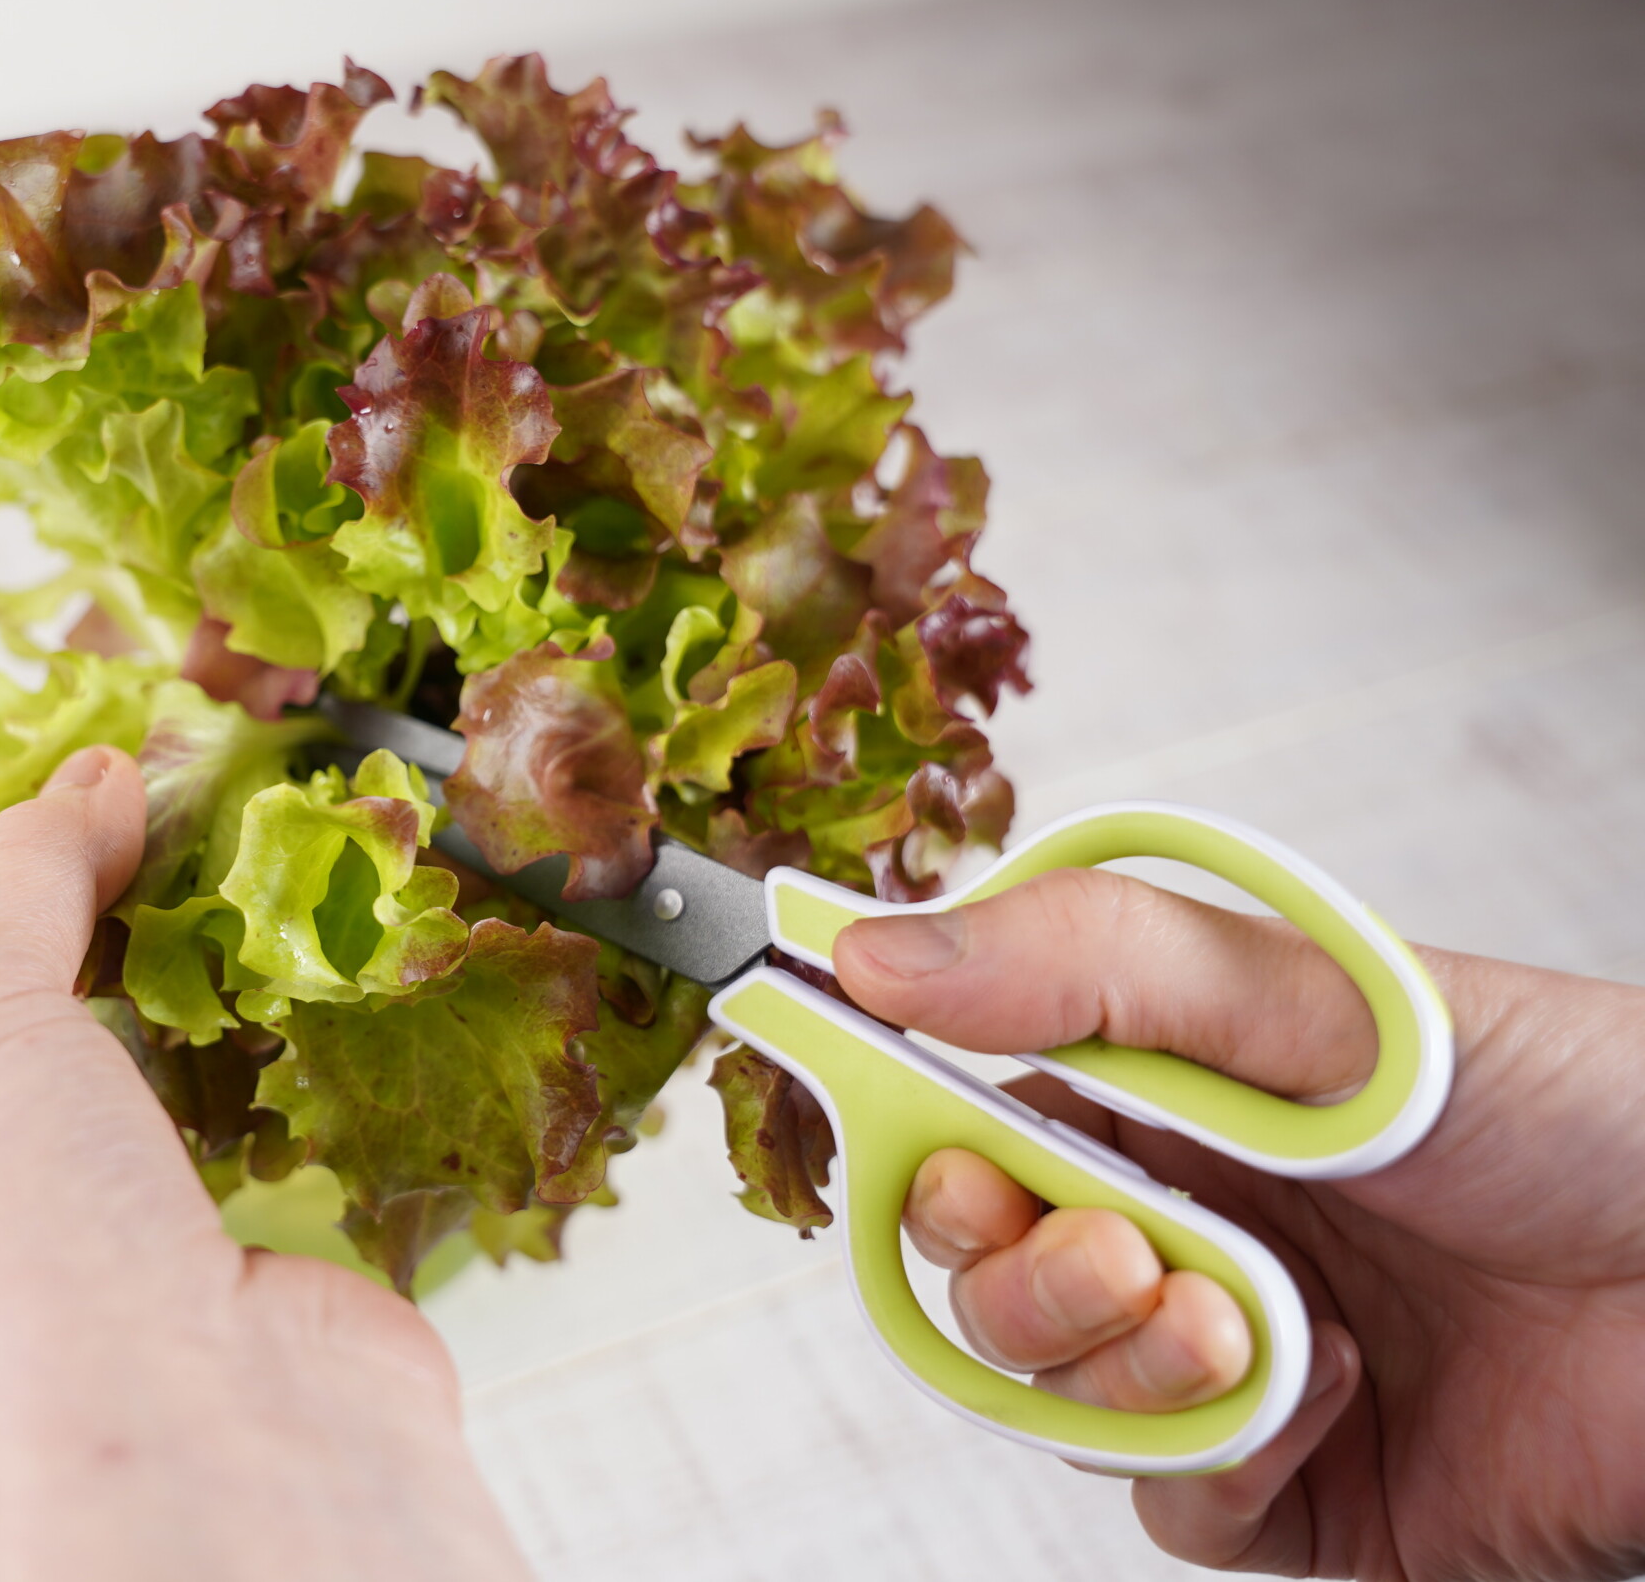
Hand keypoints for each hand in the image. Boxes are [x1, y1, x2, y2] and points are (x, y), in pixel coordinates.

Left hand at [0, 747, 530, 1581]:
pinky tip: (379, 990)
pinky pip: (332, 1158)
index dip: (24, 927)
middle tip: (219, 848)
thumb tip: (91, 784)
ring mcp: (173, 1311)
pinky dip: (357, 1076)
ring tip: (303, 889)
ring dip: (260, 1010)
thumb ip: (16, 891)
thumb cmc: (25, 1286)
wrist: (222, 1482)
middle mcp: (23, 1295)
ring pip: (218, 1116)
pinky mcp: (312, 1309)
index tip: (108, 821)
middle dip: (154, 967)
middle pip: (90, 1076)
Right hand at [835, 869, 1644, 1579]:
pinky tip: (1325, 1401)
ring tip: (1245, 1324)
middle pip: (982, 1266)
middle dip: (1019, 1270)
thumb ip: (1090, 965)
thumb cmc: (1578, 1112)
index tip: (896, 1119)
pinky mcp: (1291, 1482)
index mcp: (1166, 1083)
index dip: (910, 1124)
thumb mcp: (1324, 1000)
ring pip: (1054, 1390)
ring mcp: (1228, 1352)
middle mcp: (1181, 1213)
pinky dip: (1219, 1460)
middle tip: (1115, 1248)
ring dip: (1123, 1364)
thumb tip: (872, 947)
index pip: (964, 1101)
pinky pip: (1170, 1500)